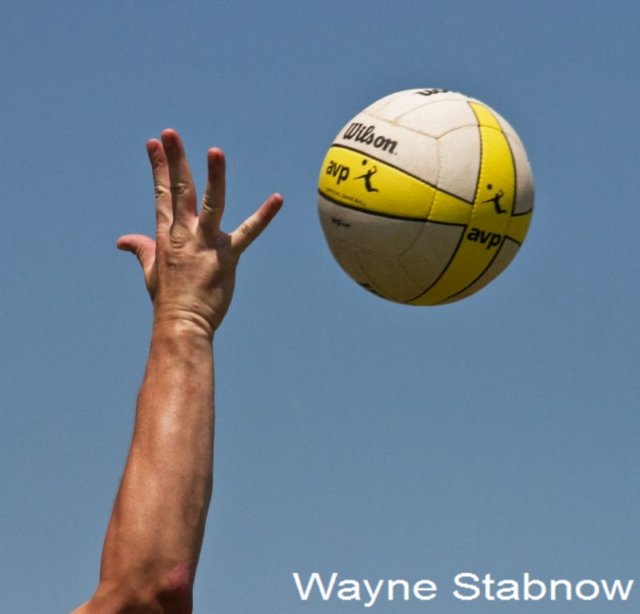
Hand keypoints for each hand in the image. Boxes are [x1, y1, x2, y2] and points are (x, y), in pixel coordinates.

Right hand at [117, 129, 282, 336]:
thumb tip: (122, 240)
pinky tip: (277, 199)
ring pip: (211, 204)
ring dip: (213, 177)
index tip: (155, 143)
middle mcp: (184, 234)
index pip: (160, 194)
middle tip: (171, 133)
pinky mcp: (227, 256)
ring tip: (215, 152)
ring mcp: (205, 244)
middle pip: (179, 190)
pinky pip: (248, 233)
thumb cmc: (168, 299)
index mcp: (166, 235)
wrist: (181, 324)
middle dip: (174, 160)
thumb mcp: (150, 270)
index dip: (158, 167)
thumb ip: (140, 249)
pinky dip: (263, 216)